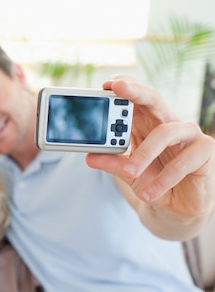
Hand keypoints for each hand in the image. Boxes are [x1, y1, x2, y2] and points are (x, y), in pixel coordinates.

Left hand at [86, 76, 214, 237]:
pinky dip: (165, 177)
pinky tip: (150, 192)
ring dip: (144, 153)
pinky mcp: (205, 152)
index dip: (125, 86)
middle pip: (154, 99)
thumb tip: (89, 157)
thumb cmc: (153, 181)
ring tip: (129, 173)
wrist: (176, 208)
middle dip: (135, 92)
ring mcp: (188, 135)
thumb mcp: (127, 172)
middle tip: (117, 89)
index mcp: (147, 124)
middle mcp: (168, 123)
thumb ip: (112, 162)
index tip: (107, 83)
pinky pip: (184, 160)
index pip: (137, 98)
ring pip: (166, 132)